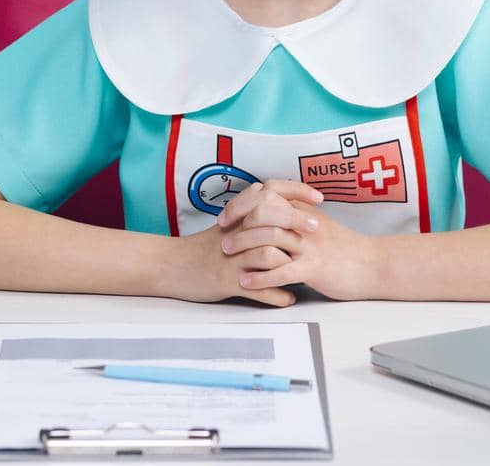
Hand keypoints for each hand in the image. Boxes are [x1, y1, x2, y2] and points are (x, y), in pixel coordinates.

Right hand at [159, 180, 323, 307]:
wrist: (172, 266)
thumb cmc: (204, 247)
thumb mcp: (227, 225)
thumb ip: (251, 211)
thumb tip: (283, 202)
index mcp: (238, 217)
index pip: (270, 192)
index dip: (296, 191)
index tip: (318, 197)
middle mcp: (236, 233)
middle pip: (271, 218)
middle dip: (298, 222)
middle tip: (316, 228)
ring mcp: (232, 257)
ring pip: (268, 254)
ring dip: (291, 263)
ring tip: (306, 272)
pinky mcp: (226, 280)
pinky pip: (257, 288)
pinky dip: (277, 294)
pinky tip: (290, 298)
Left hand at [219, 196, 381, 301]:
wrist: (373, 264)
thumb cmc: (345, 248)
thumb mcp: (319, 224)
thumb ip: (295, 216)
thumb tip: (269, 213)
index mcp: (304, 210)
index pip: (266, 194)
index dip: (242, 202)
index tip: (227, 215)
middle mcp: (304, 222)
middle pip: (263, 210)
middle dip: (238, 222)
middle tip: (223, 236)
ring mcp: (309, 244)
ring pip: (269, 237)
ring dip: (244, 246)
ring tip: (228, 255)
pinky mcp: (314, 267)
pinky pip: (281, 270)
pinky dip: (260, 277)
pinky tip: (246, 282)